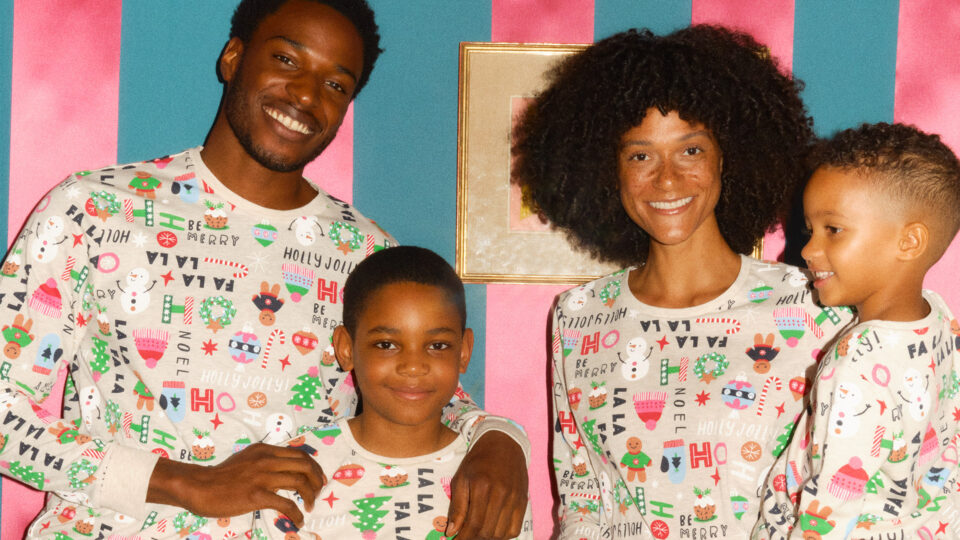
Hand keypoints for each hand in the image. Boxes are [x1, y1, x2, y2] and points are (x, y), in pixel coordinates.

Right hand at [147, 442, 325, 525]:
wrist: (200, 486)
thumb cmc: (222, 477)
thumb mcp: (247, 459)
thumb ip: (266, 461)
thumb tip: (286, 470)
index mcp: (265, 450)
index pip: (300, 454)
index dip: (314, 467)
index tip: (318, 479)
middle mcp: (267, 459)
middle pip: (305, 465)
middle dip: (317, 480)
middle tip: (319, 492)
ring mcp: (262, 476)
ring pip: (300, 482)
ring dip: (310, 496)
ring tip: (309, 507)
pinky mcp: (257, 495)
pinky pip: (287, 504)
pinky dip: (297, 513)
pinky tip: (298, 520)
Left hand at [446, 430, 527, 538]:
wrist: (504, 444)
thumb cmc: (478, 461)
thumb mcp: (461, 479)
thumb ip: (457, 507)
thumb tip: (451, 532)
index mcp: (482, 487)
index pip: (473, 524)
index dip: (463, 538)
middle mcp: (501, 494)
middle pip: (488, 532)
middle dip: (474, 539)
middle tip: (465, 537)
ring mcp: (515, 499)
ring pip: (501, 534)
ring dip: (488, 538)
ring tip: (478, 534)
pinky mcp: (523, 502)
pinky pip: (514, 530)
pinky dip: (503, 535)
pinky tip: (493, 529)